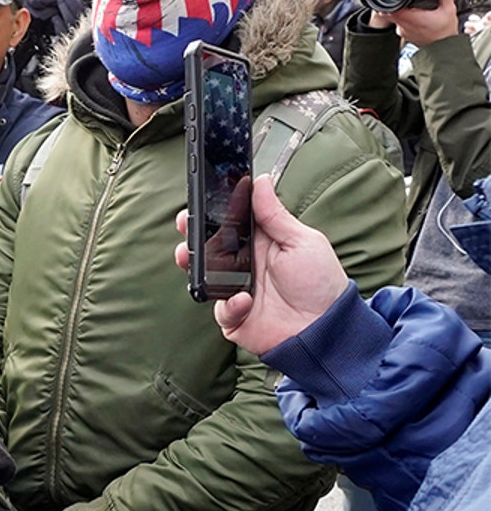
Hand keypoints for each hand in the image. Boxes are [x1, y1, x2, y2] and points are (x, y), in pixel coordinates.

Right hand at [175, 176, 347, 354]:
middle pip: (209, 247)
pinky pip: (220, 309)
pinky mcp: (234, 317)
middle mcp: (244, 266)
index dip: (212, 211)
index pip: (230, 223)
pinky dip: (229, 305)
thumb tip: (259, 182)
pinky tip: (244, 300)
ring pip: (203, 276)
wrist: (325, 327)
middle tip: (185, 224)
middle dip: (192, 234)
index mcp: (260, 244)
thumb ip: (275, 214)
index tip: (199, 198)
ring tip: (189, 257)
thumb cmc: (320, 283)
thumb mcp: (302, 241)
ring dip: (193, 265)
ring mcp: (236, 291)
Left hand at [376, 0, 461, 46]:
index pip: (390, 8)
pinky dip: (404, 19)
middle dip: (394, 3)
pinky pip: (399, 24)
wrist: (444, 50)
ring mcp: (403, 32)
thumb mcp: (448, 10)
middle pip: (389, 12)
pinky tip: (414, 16)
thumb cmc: (446, 32)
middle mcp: (404, 26)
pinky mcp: (405, 36)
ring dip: (399, 11)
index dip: (390, 0)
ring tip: (410, 6)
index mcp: (412, 18)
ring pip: (394, 18)